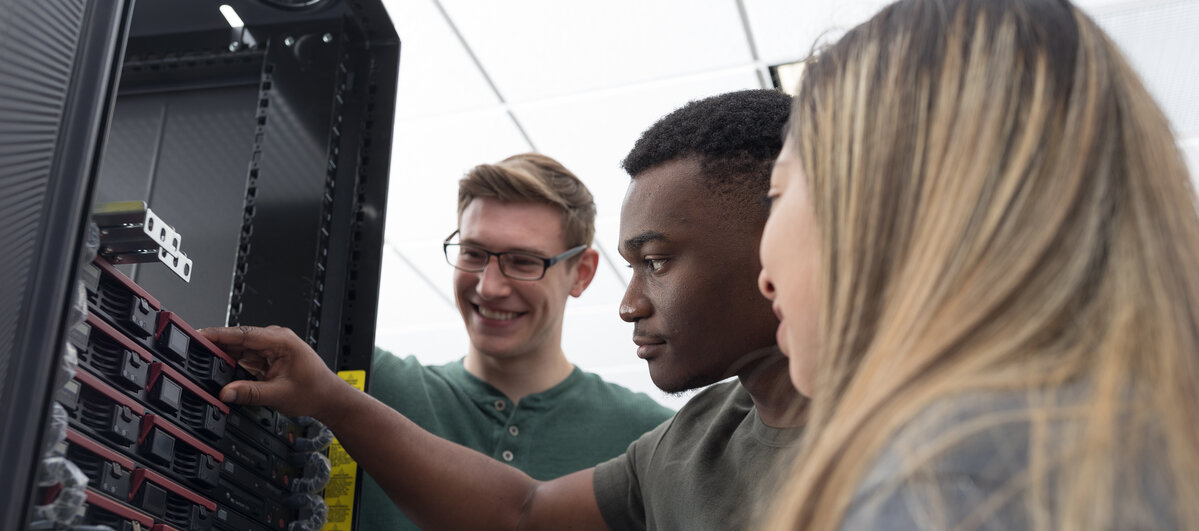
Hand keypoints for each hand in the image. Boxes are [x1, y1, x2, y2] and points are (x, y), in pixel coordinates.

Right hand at [200, 325, 348, 419]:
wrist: (328, 397)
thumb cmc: (314, 391)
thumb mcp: (278, 394)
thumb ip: (250, 393)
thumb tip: (225, 392)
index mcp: (280, 340)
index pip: (242, 333)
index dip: (218, 334)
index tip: (198, 335)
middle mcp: (274, 339)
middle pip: (237, 339)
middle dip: (215, 345)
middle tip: (192, 351)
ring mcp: (270, 347)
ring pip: (239, 348)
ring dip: (223, 355)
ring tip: (202, 361)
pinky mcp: (267, 356)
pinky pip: (244, 356)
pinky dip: (232, 363)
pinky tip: (220, 369)